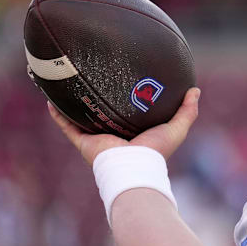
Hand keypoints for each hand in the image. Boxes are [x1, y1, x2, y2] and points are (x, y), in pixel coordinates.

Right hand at [48, 87, 200, 164]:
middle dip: (98, 100)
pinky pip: (67, 126)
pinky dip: (58, 115)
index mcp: (135, 132)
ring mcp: (98, 138)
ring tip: (68, 85)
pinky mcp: (85, 143)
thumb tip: (195, 90)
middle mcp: (115, 134)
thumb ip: (187, 111)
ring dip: (74, 105)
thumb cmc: (156, 150)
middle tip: (94, 77)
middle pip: (104, 114)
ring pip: (83, 118)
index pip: (130, 113)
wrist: (134, 167)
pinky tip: (51, 101)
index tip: (126, 80)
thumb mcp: (177, 128)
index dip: (127, 99)